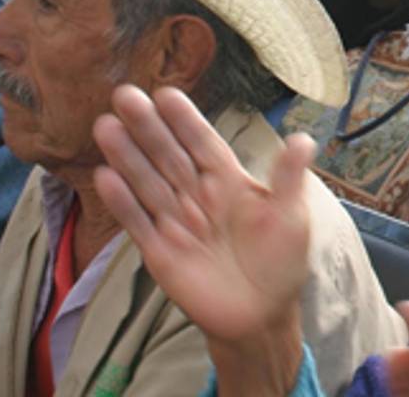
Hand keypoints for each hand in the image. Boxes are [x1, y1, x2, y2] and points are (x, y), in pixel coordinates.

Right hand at [93, 86, 313, 341]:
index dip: (185, 120)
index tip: (166, 93)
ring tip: (106, 126)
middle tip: (125, 96)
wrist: (261, 315)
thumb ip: (289, 179)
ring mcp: (177, 222)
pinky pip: (138, 222)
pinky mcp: (160, 252)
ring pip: (148, 182)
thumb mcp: (291, 216)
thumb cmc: (281, 261)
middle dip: (148, 127)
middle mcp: (198, 195)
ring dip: (127, 156)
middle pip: (169, 155)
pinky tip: (105, 176)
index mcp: (229, 180)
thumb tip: (303, 139)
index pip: (203, 143)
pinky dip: (122, 201)